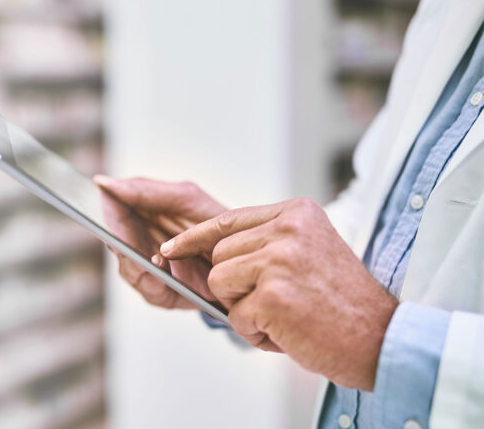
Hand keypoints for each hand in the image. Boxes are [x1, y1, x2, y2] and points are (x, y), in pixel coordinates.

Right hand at [93, 175, 226, 309]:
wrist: (248, 256)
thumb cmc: (216, 224)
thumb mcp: (186, 198)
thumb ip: (146, 190)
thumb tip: (102, 183)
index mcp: (142, 220)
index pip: (113, 215)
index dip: (104, 212)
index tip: (97, 207)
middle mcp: (142, 247)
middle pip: (117, 245)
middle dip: (119, 241)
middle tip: (118, 235)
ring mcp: (151, 272)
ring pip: (129, 269)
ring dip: (137, 264)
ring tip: (148, 256)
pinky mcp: (164, 294)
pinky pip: (150, 291)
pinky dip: (153, 282)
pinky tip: (159, 273)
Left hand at [159, 197, 397, 390]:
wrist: (381, 338)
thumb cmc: (340, 303)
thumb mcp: (307, 252)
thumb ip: (266, 243)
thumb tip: (211, 252)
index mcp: (296, 213)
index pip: (228, 220)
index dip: (194, 237)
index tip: (170, 249)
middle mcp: (288, 229)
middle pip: (218, 255)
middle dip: (233, 286)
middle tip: (273, 303)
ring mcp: (279, 260)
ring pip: (219, 283)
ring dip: (243, 309)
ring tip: (282, 316)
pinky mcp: (272, 294)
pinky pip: (235, 316)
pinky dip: (255, 333)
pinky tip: (289, 332)